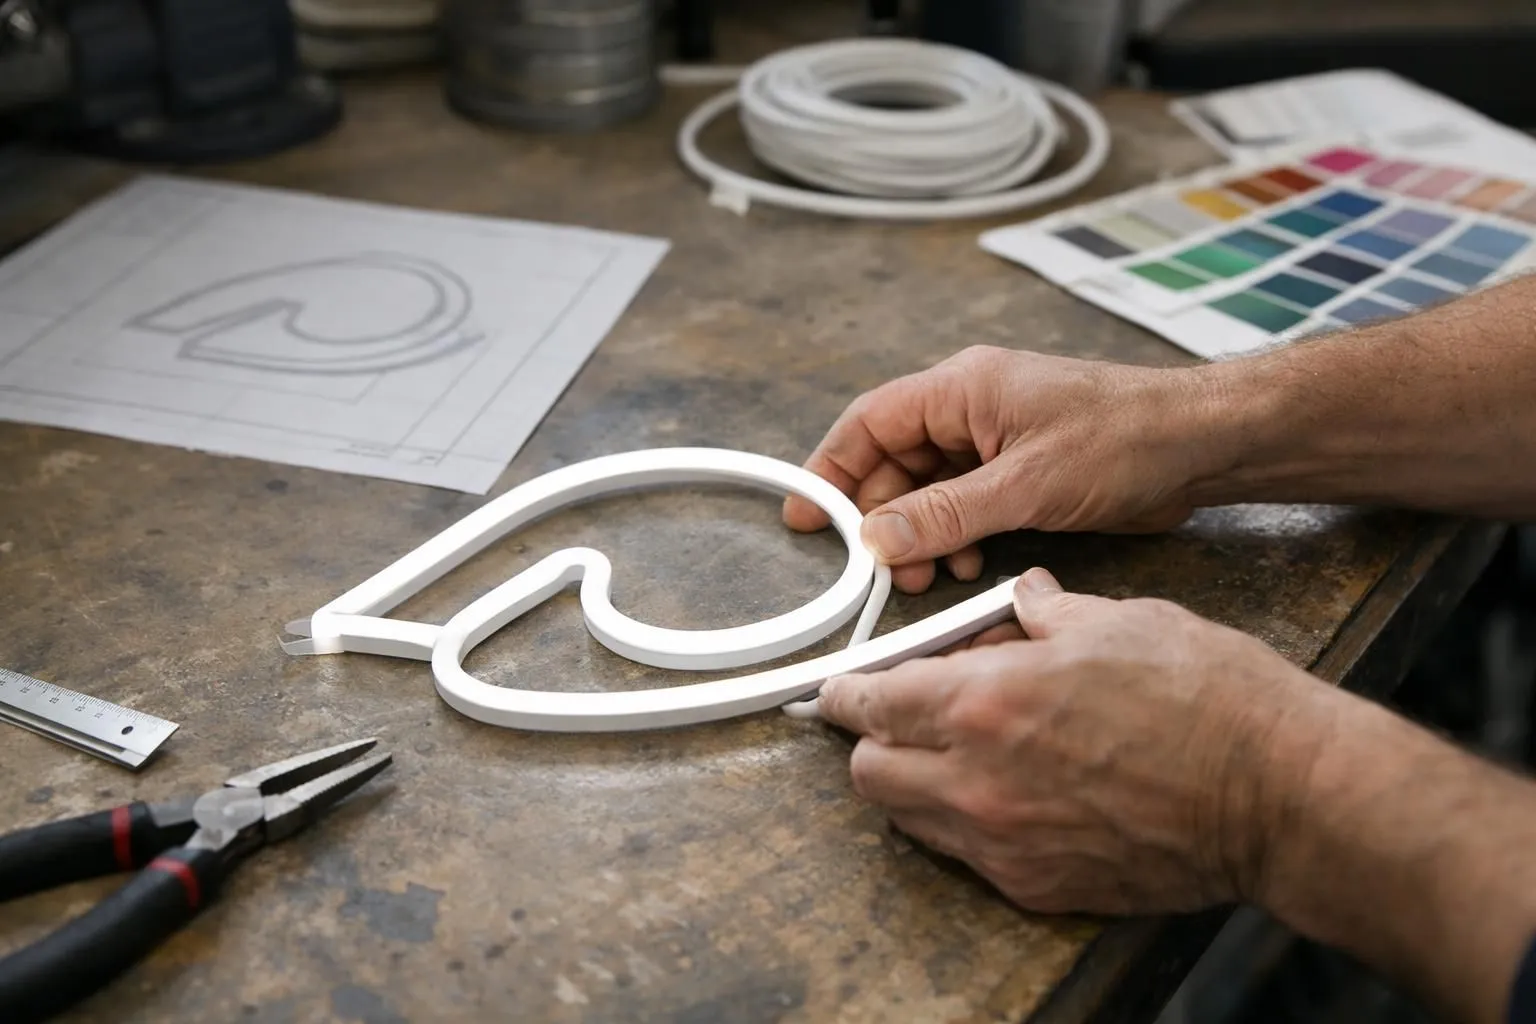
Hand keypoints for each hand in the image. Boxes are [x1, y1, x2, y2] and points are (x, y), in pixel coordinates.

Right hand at [782, 347, 1220, 592]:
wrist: (1201, 446)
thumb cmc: (1124, 440)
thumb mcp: (1025, 485)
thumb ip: (945, 513)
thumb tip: (876, 537)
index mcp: (962, 388)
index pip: (871, 422)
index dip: (832, 467)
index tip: (808, 513)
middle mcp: (972, 408)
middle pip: (894, 460)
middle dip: (881, 515)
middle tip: (876, 566)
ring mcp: (996, 439)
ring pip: (928, 487)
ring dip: (919, 532)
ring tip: (926, 573)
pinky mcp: (1021, 470)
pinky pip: (964, 502)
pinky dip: (954, 534)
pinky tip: (965, 562)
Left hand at [817, 568, 1347, 915]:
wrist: (1280, 794)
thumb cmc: (1207, 699)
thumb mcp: (1118, 622)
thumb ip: (1045, 617)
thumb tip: (1022, 601)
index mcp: (984, 702)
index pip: (869, 702)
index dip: (846, 692)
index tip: (841, 689)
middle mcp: (976, 781)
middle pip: (869, 772)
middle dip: (874, 741)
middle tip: (903, 719)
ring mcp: (1004, 844)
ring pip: (910, 822)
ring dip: (916, 785)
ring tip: (965, 755)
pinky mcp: (1038, 888)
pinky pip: (969, 858)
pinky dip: (970, 827)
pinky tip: (1015, 797)